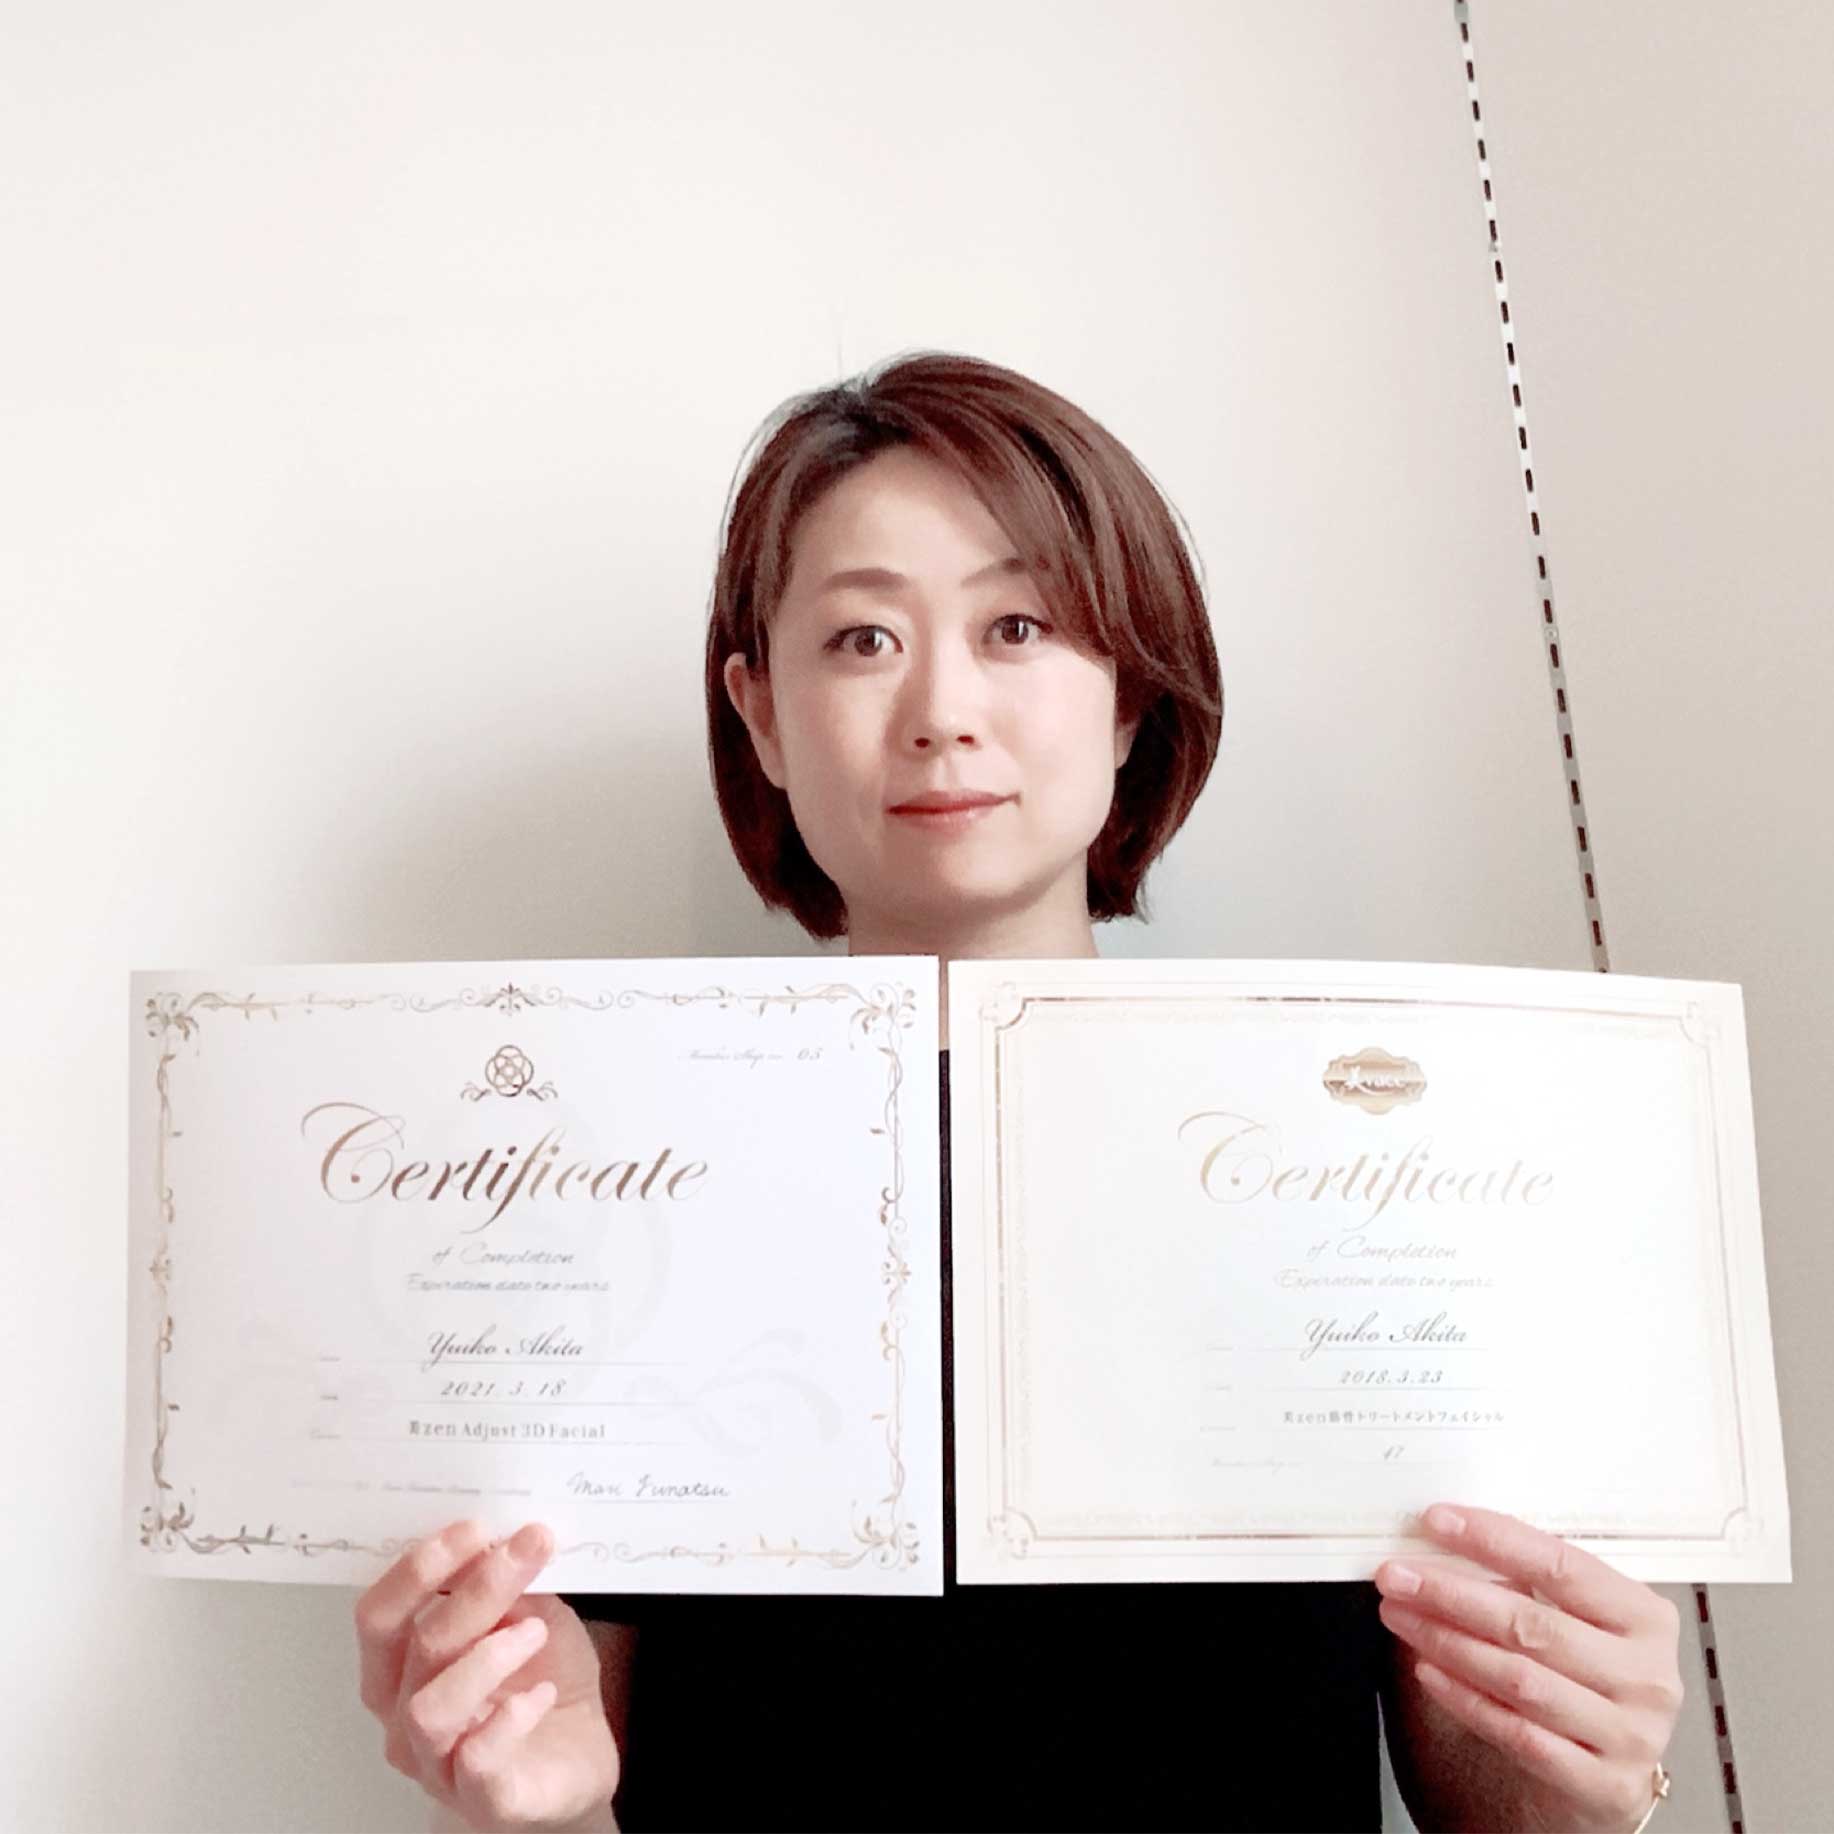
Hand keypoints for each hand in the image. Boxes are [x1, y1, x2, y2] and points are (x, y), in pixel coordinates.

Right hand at [356, 1517, 619, 1831]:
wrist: (578, 1757)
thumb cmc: (541, 1680)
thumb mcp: (528, 1615)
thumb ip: (506, 1584)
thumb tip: (502, 1533)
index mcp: (401, 1666)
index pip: (378, 1615)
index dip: (418, 1568)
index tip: (475, 1528)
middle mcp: (403, 1716)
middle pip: (414, 1646)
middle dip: (473, 1590)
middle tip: (523, 1552)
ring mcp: (436, 1763)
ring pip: (431, 1707)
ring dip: (488, 1656)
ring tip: (536, 1632)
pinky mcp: (481, 1799)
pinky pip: (478, 1759)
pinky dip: (513, 1715)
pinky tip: (541, 1694)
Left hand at [1376, 1503, 1682, 1832]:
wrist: (1612, 1767)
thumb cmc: (1585, 1673)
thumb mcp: (1576, 1618)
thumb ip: (1527, 1582)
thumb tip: (1444, 1542)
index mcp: (1646, 1617)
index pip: (1562, 1566)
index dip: (1495, 1540)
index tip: (1436, 1521)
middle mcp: (1647, 1676)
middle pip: (1532, 1625)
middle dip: (1452, 1595)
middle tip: (1397, 1576)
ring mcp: (1630, 1735)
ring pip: (1520, 1680)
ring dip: (1447, 1643)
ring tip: (1399, 1616)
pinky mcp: (1606, 1785)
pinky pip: (1518, 1734)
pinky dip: (1464, 1698)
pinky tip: (1427, 1669)